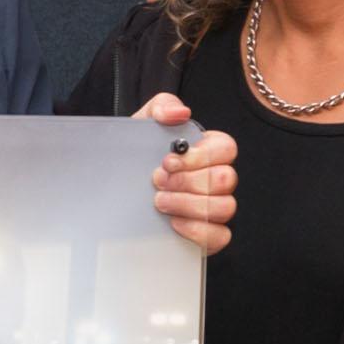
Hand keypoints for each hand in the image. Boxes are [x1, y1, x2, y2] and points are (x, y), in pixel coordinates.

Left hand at [144, 98, 233, 253]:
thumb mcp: (143, 124)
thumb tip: (181, 113)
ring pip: (224, 207)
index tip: (167, 161)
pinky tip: (173, 223)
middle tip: (158, 181)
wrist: (115, 189)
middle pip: (225, 179)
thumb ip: (162, 107)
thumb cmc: (137, 156)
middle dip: (188, 181)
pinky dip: (197, 230)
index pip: (227, 148)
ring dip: (188, 204)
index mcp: (208, 151)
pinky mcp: (208, 235)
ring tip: (159, 202)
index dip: (200, 156)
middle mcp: (216, 179)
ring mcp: (215, 208)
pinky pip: (220, 236)